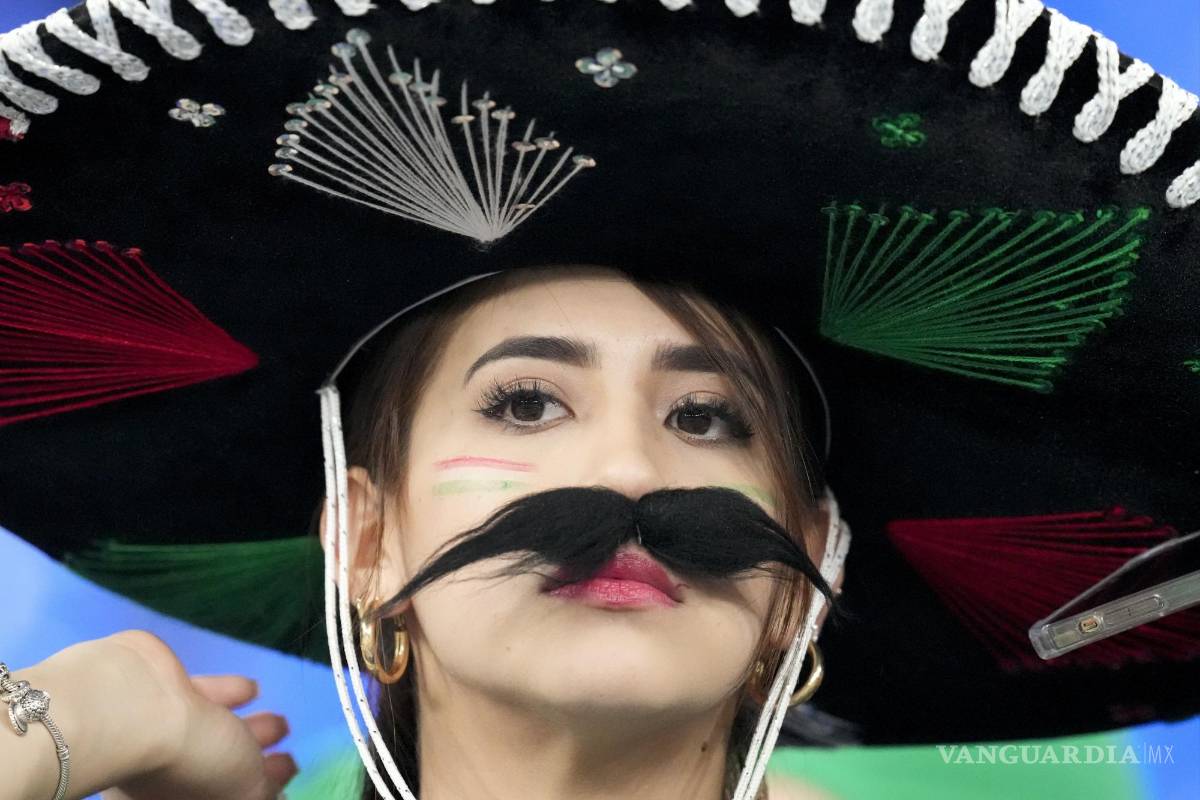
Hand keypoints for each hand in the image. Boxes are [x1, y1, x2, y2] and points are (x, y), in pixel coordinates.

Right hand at [99, 631, 297, 799]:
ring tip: (281, 723)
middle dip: (255, 767)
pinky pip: (202, 698)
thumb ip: (260, 795)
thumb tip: (275, 797)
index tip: (283, 788)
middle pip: (217, 774)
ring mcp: (157, 734)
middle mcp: (160, 779)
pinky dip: (230, 694)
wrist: (134, 705)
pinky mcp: (159, 691)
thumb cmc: (189, 763)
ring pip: (213, 734)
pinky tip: (254, 688)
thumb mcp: (242, 794)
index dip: (255, 795)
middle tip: (286, 759)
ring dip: (249, 730)